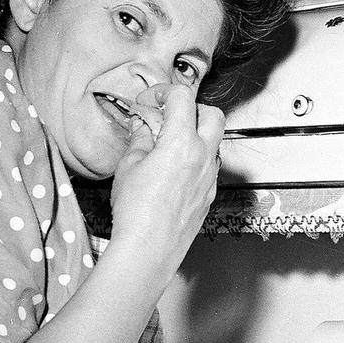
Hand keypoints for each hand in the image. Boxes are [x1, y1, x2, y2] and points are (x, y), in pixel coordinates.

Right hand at [108, 86, 224, 277]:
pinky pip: (210, 166)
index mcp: (181, 142)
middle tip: (168, 116)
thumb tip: (143, 127)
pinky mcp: (209, 195)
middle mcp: (203, 156)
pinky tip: (174, 169)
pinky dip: (196, 158)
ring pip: (214, 141)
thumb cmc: (137, 213)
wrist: (149, 250)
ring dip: (197, 134)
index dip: (163, 92)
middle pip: (212, 114)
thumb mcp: (128, 167)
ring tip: (170, 144)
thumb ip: (140, 140)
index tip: (150, 101)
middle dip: (191, 108)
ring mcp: (209, 177)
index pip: (182, 98)